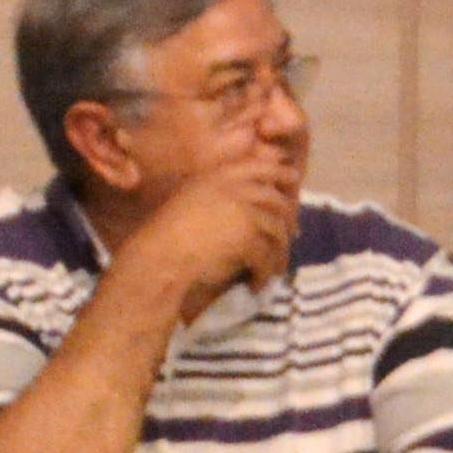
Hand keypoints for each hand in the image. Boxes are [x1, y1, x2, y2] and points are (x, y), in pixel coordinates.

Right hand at [126, 156, 300, 319]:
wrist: (159, 257)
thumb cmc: (166, 236)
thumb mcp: (190, 202)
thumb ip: (215, 197)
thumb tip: (243, 206)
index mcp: (216, 178)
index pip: (256, 167)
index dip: (277, 172)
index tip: (292, 177)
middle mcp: (233, 189)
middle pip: (274, 198)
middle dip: (288, 216)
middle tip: (293, 234)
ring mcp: (242, 211)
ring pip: (276, 229)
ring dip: (278, 252)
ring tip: (274, 269)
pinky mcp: (248, 237)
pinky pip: (267, 255)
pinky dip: (265, 272)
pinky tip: (256, 284)